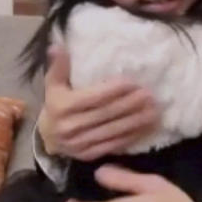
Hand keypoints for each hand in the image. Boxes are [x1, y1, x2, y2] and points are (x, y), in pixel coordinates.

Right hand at [39, 46, 159, 160]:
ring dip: (136, 121)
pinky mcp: (89, 155)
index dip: (114, 90)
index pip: (93, 98)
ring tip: (154, 111)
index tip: (133, 82)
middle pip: (106, 114)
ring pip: (113, 131)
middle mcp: (70, 127)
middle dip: (130, 105)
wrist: (47, 137)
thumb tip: (58, 46)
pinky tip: (145, 128)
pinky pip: (113, 145)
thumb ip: (58, 66)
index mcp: (62, 106)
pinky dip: (131, 136)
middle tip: (150, 95)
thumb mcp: (53, 84)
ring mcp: (80, 144)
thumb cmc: (54, 104)